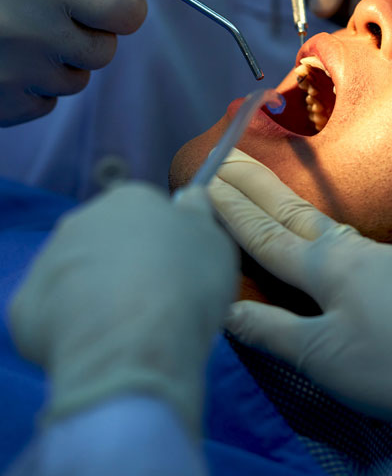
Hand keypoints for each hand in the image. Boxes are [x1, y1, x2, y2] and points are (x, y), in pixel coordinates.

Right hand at [0, 0, 147, 125]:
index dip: (125, 4)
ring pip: (74, 79)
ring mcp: (10, 75)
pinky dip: (32, 86)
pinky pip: (43, 104)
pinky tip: (3, 58)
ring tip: (21, 31)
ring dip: (61, 60)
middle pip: (102, 51)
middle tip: (58, 10)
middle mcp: (28, 33)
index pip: (123, 13)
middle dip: (91, 32)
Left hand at [10, 182, 238, 435]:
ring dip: (95, 295)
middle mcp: (83, 219)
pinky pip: (50, 314)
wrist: (135, 343)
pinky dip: (68, 329)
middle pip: (106, 242)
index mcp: (130, 199)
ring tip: (124, 329)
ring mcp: (48, 259)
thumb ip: (199, 215)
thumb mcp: (215, 242)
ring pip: (75, 275)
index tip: (176, 274)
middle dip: (124, 267)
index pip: (145, 214)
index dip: (162, 246)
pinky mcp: (26, 304)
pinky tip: (94, 345)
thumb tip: (190, 196)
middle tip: (151, 302)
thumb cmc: (185, 285)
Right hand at [209, 150, 391, 429]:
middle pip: (295, 212)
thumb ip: (272, 330)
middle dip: (257, 186)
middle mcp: (357, 250)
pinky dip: (339, 243)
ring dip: (295, 211)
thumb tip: (224, 308)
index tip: (207, 182)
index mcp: (327, 269)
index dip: (234, 211)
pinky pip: (367, 250)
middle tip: (229, 157)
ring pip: (332, 230)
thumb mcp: (323, 359)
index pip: (268, 235)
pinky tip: (345, 259)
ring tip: (273, 200)